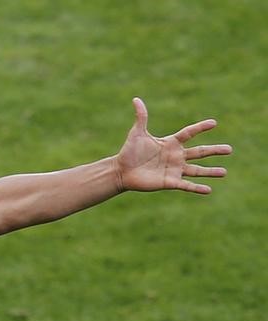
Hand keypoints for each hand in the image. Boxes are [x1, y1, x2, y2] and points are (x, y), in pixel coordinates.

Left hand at [116, 98, 230, 193]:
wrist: (122, 171)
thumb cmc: (129, 152)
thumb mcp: (137, 133)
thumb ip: (141, 117)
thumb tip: (136, 99)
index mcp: (170, 143)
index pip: (189, 133)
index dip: (200, 128)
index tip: (214, 123)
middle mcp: (176, 156)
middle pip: (199, 152)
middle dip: (214, 151)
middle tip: (230, 149)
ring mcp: (174, 170)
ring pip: (197, 170)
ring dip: (210, 171)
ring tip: (224, 172)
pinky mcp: (169, 182)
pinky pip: (186, 186)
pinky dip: (197, 188)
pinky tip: (208, 190)